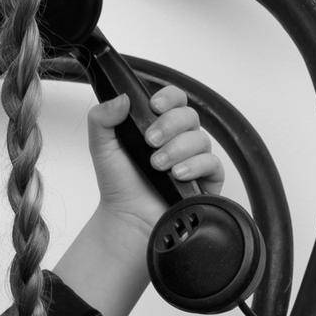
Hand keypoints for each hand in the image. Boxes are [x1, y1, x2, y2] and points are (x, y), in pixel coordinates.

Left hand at [86, 84, 226, 232]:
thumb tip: (122, 97)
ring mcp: (195, 158)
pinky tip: (177, 174)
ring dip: (177, 149)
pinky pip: (213, 163)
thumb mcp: (102, 147)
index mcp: (159, 125)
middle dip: (169, 125)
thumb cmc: (119, 185)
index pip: (174, 99)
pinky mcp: (206, 180)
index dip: (169, 97)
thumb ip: (102, 118)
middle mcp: (180, 139)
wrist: (127, 218)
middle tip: (150, 142)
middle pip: (189, 115)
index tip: (154, 106)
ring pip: (201, 138)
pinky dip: (195, 166)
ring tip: (157, 165)